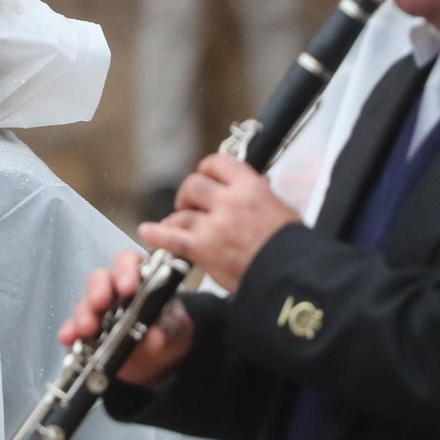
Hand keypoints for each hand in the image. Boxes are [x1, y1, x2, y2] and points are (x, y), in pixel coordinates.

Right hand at [59, 252, 195, 386]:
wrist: (159, 359)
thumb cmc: (166, 332)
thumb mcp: (173, 330)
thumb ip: (165, 330)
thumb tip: (153, 336)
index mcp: (138, 278)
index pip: (128, 262)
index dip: (125, 270)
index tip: (127, 288)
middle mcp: (113, 289)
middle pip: (99, 279)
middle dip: (98, 290)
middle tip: (100, 303)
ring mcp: (96, 310)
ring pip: (84, 303)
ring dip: (83, 314)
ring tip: (87, 328)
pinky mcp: (84, 331)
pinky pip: (73, 327)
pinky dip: (70, 332)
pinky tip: (69, 338)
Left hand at [145, 154, 299, 293]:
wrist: (292, 276)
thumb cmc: (293, 247)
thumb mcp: (283, 209)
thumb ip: (261, 196)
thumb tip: (253, 186)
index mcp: (251, 188)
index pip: (219, 163)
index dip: (208, 169)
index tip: (206, 176)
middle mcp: (229, 202)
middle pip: (194, 185)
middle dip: (188, 194)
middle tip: (189, 203)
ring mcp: (214, 226)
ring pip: (182, 213)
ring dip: (176, 218)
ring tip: (176, 224)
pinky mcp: (204, 250)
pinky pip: (172, 239)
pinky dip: (157, 234)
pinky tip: (147, 231)